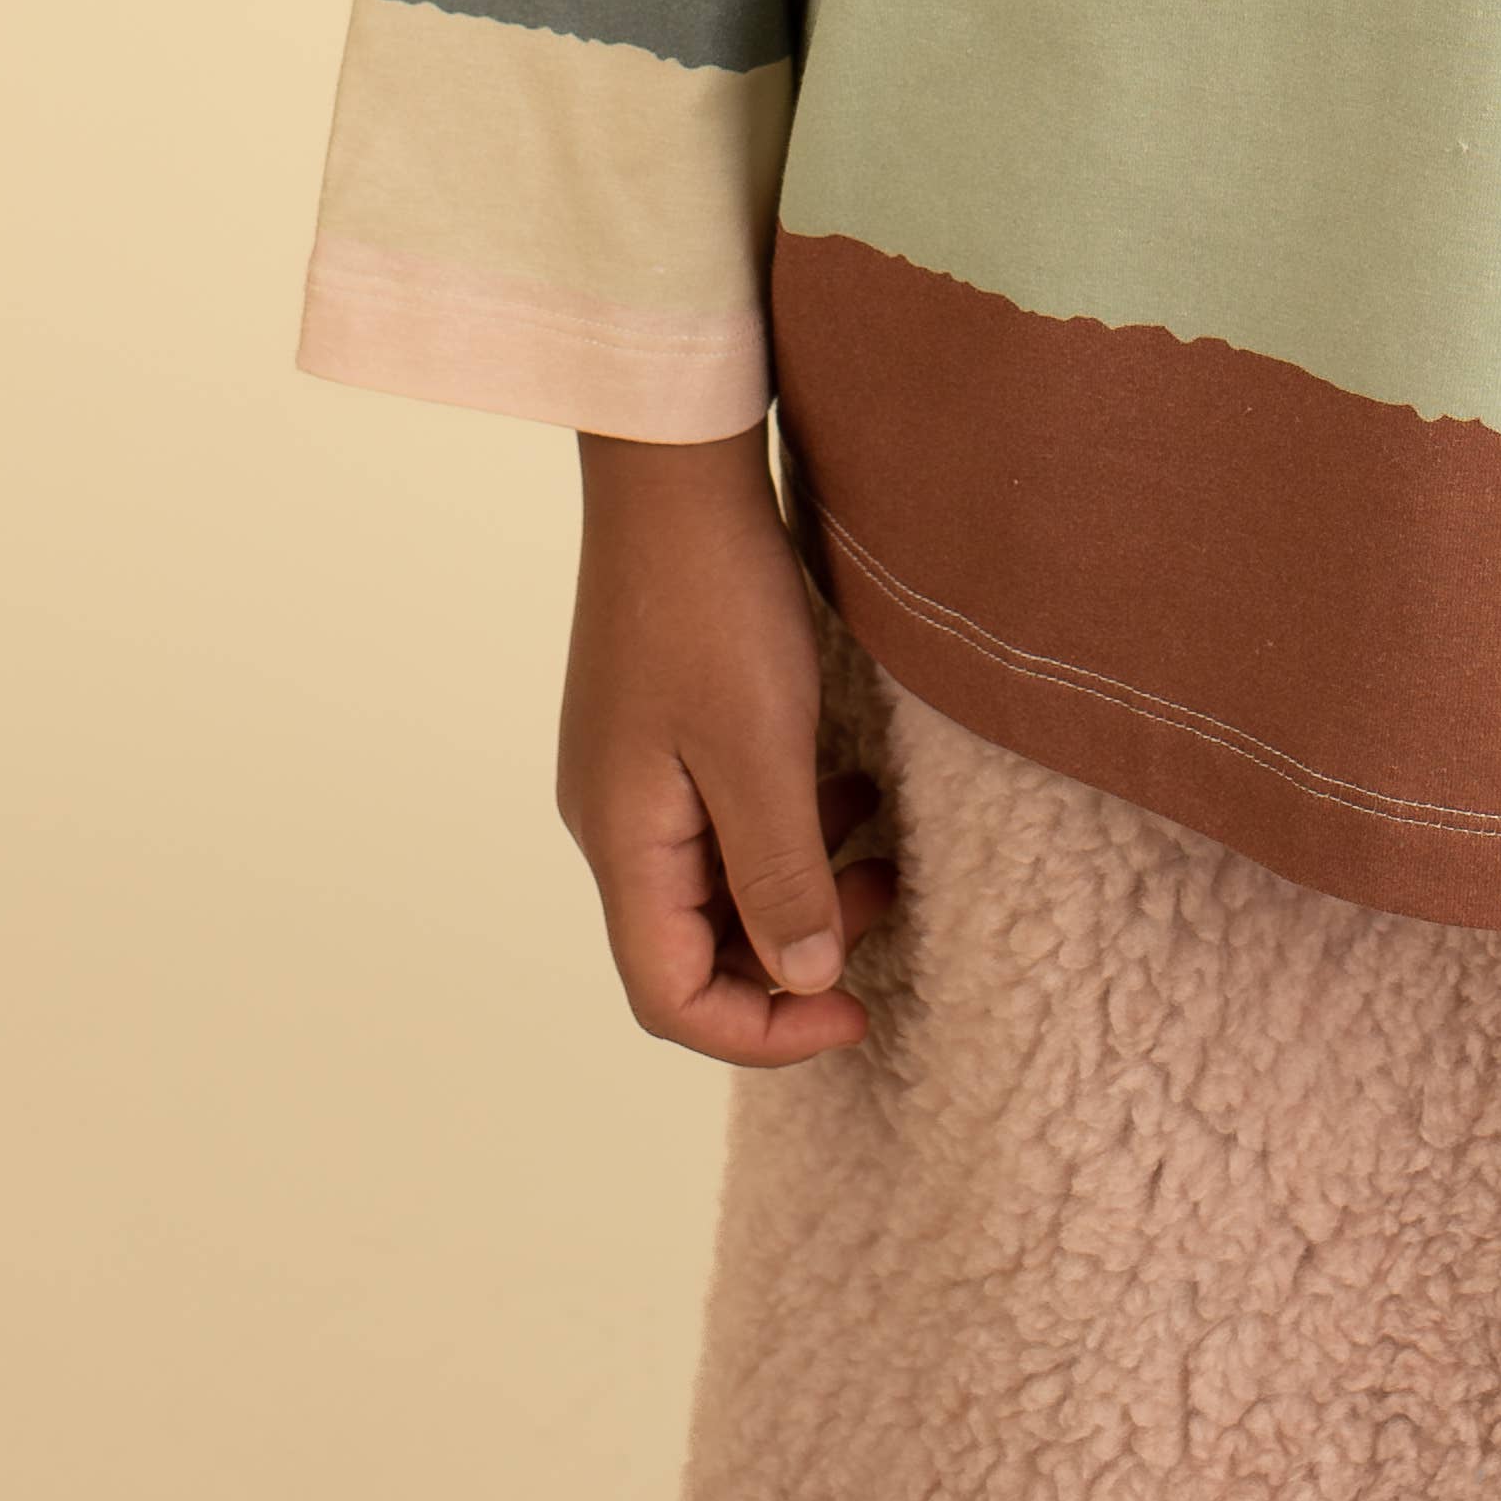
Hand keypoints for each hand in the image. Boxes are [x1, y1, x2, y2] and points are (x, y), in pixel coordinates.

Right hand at [557, 428, 899, 1066]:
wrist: (673, 470)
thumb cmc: (714, 602)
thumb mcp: (763, 748)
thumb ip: (782, 873)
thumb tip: (807, 977)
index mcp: (623, 841)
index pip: (671, 995)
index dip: (762, 1030)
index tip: (856, 1010)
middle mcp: (614, 820)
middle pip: (693, 945)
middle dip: (792, 951)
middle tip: (886, 903)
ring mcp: (632, 771)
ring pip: (712, 881)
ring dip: (796, 886)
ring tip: (882, 848)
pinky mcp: (659, 726)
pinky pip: (719, 818)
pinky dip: (784, 827)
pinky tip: (847, 787)